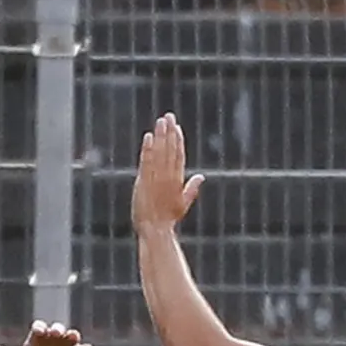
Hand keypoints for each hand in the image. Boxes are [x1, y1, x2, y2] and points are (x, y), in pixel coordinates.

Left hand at [0, 320, 93, 345]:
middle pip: (57, 328)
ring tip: (71, 337)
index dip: (40, 328)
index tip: (39, 332)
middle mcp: (55, 338)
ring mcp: (68, 345)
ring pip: (72, 335)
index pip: (39, 328)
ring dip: (72, 335)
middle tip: (56, 333)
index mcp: (39, 337)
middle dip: (57, 329)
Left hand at [131, 113, 204, 232]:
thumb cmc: (168, 219)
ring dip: (160, 136)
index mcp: (178, 180)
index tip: (177, 127)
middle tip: (168, 116)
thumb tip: (201, 176)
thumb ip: (192, 188)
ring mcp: (156, 178)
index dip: (178, 141)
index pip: (179, 156)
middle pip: (170, 150)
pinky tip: (148, 137)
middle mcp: (168, 177)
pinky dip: (147, 149)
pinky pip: (146, 161)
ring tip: (160, 121)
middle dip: (169, 132)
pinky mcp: (144, 181)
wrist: (154, 229)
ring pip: (159, 152)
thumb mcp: (183, 204)